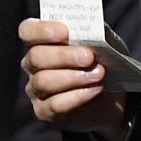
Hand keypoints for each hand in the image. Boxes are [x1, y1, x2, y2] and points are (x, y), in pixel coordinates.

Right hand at [19, 19, 129, 140]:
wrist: (112, 98)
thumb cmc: (101, 62)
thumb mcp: (103, 41)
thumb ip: (95, 32)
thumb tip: (92, 28)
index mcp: (41, 41)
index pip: (28, 31)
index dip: (42, 30)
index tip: (65, 31)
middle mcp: (32, 65)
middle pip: (36, 57)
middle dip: (63, 56)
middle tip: (88, 56)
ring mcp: (36, 90)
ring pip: (43, 81)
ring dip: (73, 77)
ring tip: (98, 74)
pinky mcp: (44, 112)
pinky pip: (55, 104)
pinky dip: (78, 96)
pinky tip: (95, 89)